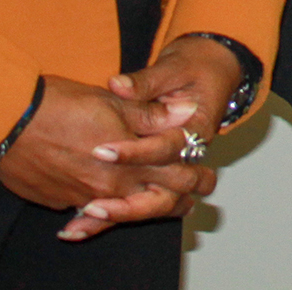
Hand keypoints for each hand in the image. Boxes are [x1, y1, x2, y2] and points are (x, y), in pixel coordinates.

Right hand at [0, 76, 215, 240]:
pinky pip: (87, 212)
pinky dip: (99, 212)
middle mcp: (111, 187)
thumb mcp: (114, 102)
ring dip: (139, 209)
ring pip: (121, 211)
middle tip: (193, 203)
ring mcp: (83, 198)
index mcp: (131, 161)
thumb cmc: (60, 105)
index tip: (207, 177)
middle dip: (178, 202)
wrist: (7, 122)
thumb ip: (152, 113)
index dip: (195, 176)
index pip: (175, 174)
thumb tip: (187, 111)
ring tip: (153, 209)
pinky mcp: (59, 201)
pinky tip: (99, 210)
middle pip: (155, 202)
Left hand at [55, 35, 244, 239]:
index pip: (165, 149)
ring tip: (81, 223)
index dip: (134, 153)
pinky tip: (80, 223)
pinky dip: (113, 214)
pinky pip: (139, 201)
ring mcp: (174, 168)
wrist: (211, 69)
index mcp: (197, 129)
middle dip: (129, 204)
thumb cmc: (194, 67)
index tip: (102, 151)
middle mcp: (188, 156)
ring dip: (119, 216)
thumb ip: (144, 82)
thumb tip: (118, 86)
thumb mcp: (173, 68)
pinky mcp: (159, 172)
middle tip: (93, 204)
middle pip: (166, 195)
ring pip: (152, 206)